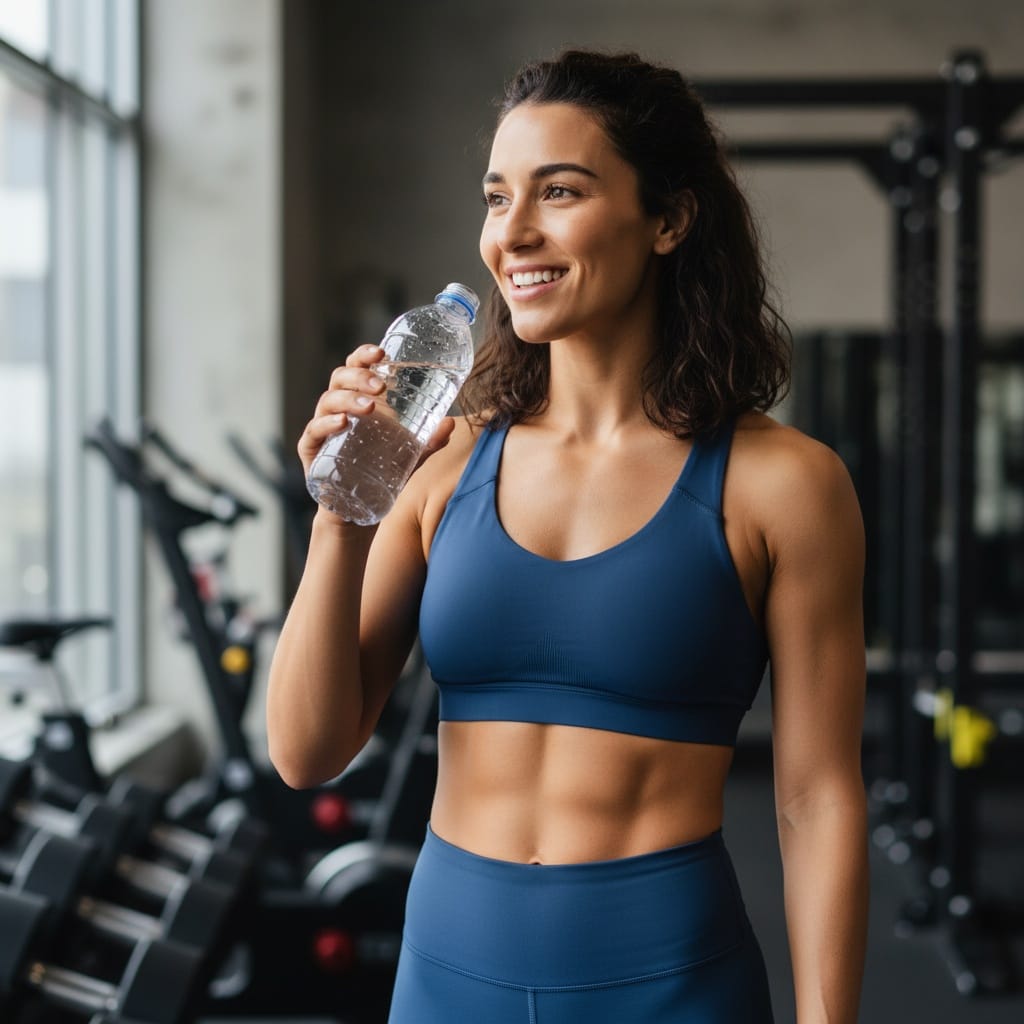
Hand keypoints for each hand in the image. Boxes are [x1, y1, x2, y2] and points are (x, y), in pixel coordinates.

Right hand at [297, 345, 456, 478]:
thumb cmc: (379, 472)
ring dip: (348, 399)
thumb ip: (429, 441)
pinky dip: (326, 424)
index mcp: (358, 400)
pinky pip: (313, 431)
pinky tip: (342, 423)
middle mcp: (337, 409)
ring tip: (369, 407)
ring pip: (327, 401)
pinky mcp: (311, 451)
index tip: (382, 352)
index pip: (356, 367)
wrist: (356, 510)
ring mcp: (322, 428)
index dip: (365, 355)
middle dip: (360, 376)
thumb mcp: (409, 455)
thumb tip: (450, 423)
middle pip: (340, 378)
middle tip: (381, 386)